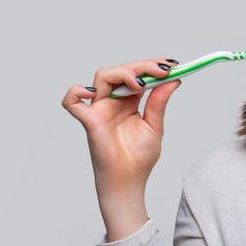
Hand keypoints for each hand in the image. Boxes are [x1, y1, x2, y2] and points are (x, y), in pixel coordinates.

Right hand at [62, 58, 180, 194]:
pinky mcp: (89, 121)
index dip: (152, 66)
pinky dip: (77, 92)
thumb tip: (173, 79)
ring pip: (103, 77)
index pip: (137, 75)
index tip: (172, 65)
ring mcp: (99, 110)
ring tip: (141, 84)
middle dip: (144, 66)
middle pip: (122, 71)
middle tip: (164, 69)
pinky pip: (72, 102)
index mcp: (128, 101)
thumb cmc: (139, 157)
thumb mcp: (155, 124)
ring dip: (123, 73)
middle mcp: (113, 102)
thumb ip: (159, 101)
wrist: (129, 181)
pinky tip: (95, 92)